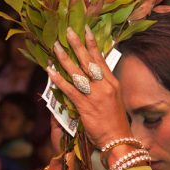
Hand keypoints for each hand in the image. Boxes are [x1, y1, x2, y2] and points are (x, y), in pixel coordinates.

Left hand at [47, 26, 130, 148]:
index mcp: (112, 82)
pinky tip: (50, 71)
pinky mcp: (85, 106)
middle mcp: (104, 85)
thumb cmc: (115, 121)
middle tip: (68, 31)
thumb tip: (91, 75)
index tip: (85, 29)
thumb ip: (103, 86)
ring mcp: (95, 95)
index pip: (100, 58)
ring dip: (65, 58)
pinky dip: (59, 80)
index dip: (92, 43)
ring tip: (56, 47)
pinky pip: (69, 90)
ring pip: (77, 72)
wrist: (118, 140)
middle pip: (88, 60)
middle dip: (77, 44)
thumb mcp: (114, 99)